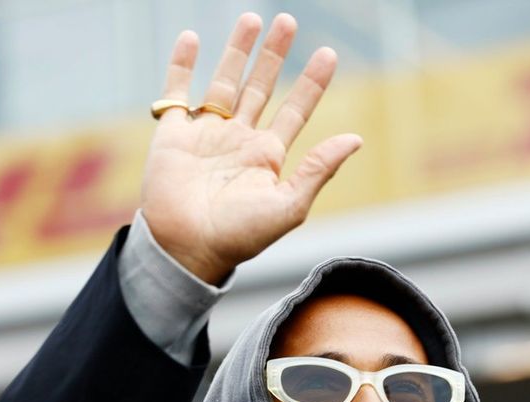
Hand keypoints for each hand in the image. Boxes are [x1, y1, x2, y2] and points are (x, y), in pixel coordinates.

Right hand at [140, 13, 362, 284]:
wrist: (186, 249)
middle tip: (288, 21)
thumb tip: (356, 138)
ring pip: (225, 82)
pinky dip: (182, 65)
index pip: (296, 110)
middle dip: (274, 55)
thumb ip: (318, 169)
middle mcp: (239, 140)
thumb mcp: (288, 206)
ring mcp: (206, 134)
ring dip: (238, 51)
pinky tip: (191, 38)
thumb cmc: (239, 236)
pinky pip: (177, 92)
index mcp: (267, 156)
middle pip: (261, 87)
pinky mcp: (173, 134)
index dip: (312, 83)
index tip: (328, 54)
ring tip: (252, 19)